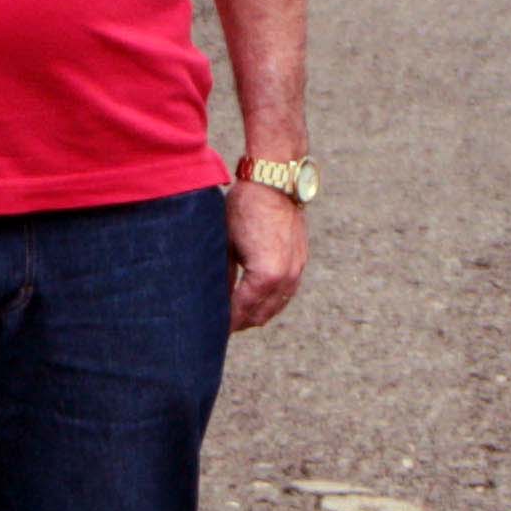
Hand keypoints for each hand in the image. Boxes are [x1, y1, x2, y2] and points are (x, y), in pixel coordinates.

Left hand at [224, 178, 309, 331]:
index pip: (241, 312)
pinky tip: (255, 299)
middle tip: (219, 324)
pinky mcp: (300, 261)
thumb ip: (221, 276)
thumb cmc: (245, 208)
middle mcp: (286, 278)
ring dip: (256, 313)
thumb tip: (211, 299)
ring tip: (235, 314)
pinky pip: (286, 293)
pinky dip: (271, 301)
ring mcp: (297, 270)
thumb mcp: (225, 243)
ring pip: (275, 307)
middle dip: (239, 322)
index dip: (225, 323)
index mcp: (265, 276)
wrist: (275, 181)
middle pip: (260, 316)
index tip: (210, 329)